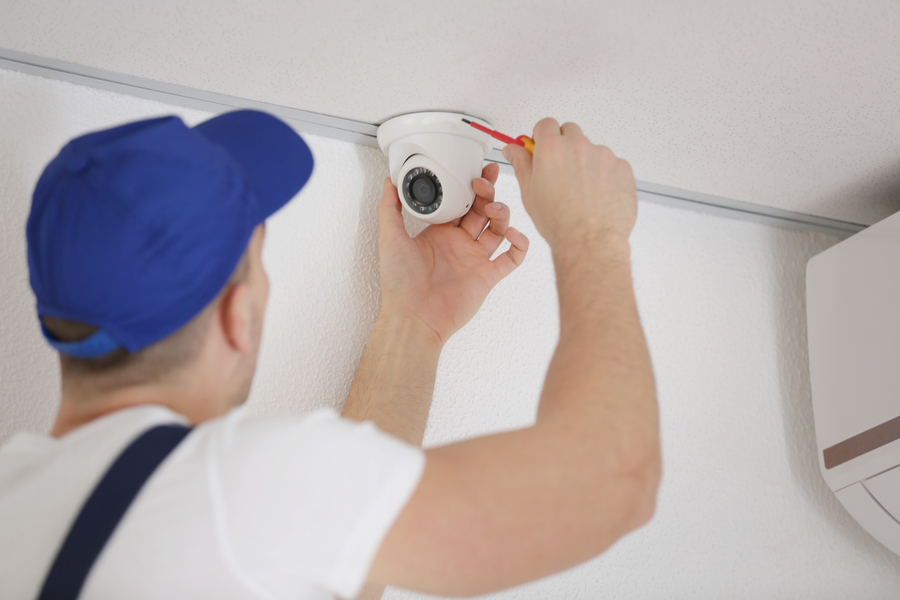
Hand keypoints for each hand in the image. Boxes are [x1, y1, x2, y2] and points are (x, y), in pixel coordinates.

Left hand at [376, 163, 528, 346]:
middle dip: (487, 193)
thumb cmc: (400, 284)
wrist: (413, 317)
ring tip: (494, 209)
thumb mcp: (390, 238)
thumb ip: (389, 208)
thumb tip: (389, 182)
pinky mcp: (487, 277)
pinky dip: (519, 245)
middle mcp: (460, 244)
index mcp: (440, 233)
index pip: (461, 203)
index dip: (470, 186)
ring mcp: (475, 260)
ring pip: (498, 229)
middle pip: (482, 211)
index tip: (474, 172)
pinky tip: (514, 234)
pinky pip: (512, 259)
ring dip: (501, 214)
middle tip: (484, 182)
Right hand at [503, 118, 637, 249]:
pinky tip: (596, 196)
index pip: (545, 125)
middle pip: (569, 132)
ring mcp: (603, 155)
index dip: (541, 138)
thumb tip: (514, 150)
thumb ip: (521, 164)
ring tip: (580, 192)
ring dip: (585, 163)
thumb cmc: (559, 222)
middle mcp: (578, 146)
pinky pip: (610, 164)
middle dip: (564, 146)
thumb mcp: (529, 192)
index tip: (541, 149)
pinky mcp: (622, 167)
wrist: (590, 242)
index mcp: (551, 148)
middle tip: (560, 172)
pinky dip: (604, 175)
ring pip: (591, 150)